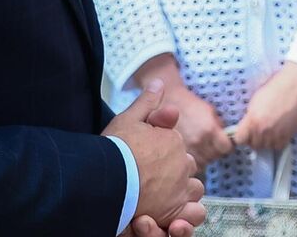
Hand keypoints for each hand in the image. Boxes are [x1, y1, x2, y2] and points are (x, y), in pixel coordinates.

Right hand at [107, 81, 204, 236]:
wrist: (104, 179)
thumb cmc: (113, 149)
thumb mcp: (128, 119)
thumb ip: (147, 103)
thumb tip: (159, 82)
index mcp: (174, 141)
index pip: (177, 148)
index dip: (164, 153)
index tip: (147, 159)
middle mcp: (182, 164)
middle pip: (186, 168)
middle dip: (175, 173)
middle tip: (153, 179)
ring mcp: (180, 189)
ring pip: (193, 191)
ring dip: (183, 193)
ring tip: (162, 197)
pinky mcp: (174, 211)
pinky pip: (191, 214)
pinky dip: (184, 215)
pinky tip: (171, 214)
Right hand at [169, 83, 230, 169]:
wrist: (167, 102)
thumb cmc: (189, 104)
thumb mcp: (209, 110)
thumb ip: (219, 125)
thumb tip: (227, 137)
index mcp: (209, 129)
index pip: (226, 148)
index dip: (226, 145)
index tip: (224, 143)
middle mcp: (198, 142)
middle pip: (214, 157)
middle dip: (215, 151)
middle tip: (211, 144)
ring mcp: (186, 149)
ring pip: (203, 163)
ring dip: (204, 158)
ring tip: (200, 148)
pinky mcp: (176, 152)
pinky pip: (189, 165)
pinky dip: (192, 162)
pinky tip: (191, 153)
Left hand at [232, 63, 296, 153]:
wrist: (295, 86)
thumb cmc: (275, 88)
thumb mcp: (255, 100)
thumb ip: (250, 116)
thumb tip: (247, 127)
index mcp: (252, 120)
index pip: (239, 139)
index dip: (242, 137)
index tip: (245, 133)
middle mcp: (262, 129)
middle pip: (253, 145)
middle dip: (255, 139)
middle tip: (259, 130)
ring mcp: (276, 134)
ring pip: (266, 147)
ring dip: (267, 141)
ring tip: (270, 131)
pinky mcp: (288, 135)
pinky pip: (279, 146)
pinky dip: (278, 142)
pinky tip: (279, 133)